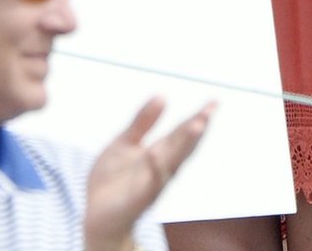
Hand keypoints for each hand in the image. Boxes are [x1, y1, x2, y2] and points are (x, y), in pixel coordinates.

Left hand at [84, 97, 214, 250]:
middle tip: (209, 112)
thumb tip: (163, 96)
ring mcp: (150, 183)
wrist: (97, 216)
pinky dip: (153, 170)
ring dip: (183, 145)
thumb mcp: (126, 142)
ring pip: (170, 162)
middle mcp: (160, 169)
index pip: (181, 133)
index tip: (214, 103)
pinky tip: (155, 155)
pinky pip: (147, 184)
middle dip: (195, 130)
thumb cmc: (113, 181)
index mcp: (158, 154)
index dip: (197, 118)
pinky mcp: (137, 198)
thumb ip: (143, 121)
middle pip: (181, 146)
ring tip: (196, 125)